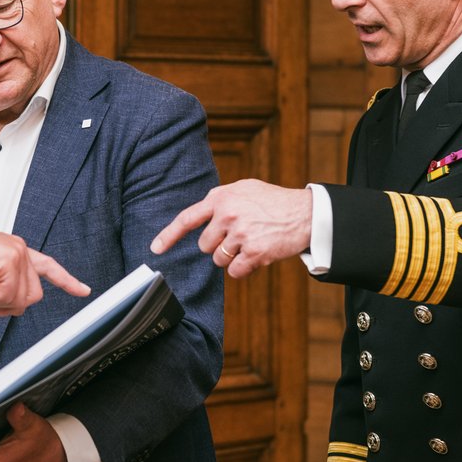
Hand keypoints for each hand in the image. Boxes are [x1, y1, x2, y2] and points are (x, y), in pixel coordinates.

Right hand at [0, 207, 89, 315]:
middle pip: (32, 296)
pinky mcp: (10, 260)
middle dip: (7, 305)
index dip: (66, 281)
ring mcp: (18, 255)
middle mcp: (20, 251)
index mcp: (15, 252)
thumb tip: (1, 307)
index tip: (83, 290)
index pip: (48, 267)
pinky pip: (4, 295)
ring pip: (18, 299)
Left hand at [150, 179, 312, 278]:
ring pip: (219, 260)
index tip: (155, 249)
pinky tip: (259, 255)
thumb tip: (200, 216)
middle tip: (241, 236)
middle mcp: (227, 215)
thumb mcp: (244, 189)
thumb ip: (220, 200)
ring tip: (252, 242)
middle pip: (205, 246)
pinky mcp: (254, 253)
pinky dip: (245, 269)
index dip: (169, 235)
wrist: (306, 213)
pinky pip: (236, 272)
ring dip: (233, 257)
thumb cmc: (273, 201)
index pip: (187, 218)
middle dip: (219, 246)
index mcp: (221, 198)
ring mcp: (240, 234)